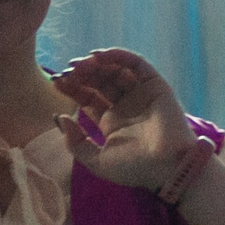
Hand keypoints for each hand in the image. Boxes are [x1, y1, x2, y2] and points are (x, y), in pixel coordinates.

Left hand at [55, 50, 199, 194]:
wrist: (168, 168)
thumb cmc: (135, 169)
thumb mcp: (96, 161)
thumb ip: (75, 143)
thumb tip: (61, 117)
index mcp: (111, 121)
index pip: (88, 97)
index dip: (72, 87)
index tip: (57, 81)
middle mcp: (125, 105)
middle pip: (99, 80)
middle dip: (82, 74)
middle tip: (68, 71)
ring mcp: (140, 94)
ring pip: (115, 69)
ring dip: (97, 63)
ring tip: (82, 64)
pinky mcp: (155, 85)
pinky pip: (136, 64)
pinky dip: (118, 55)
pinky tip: (99, 56)